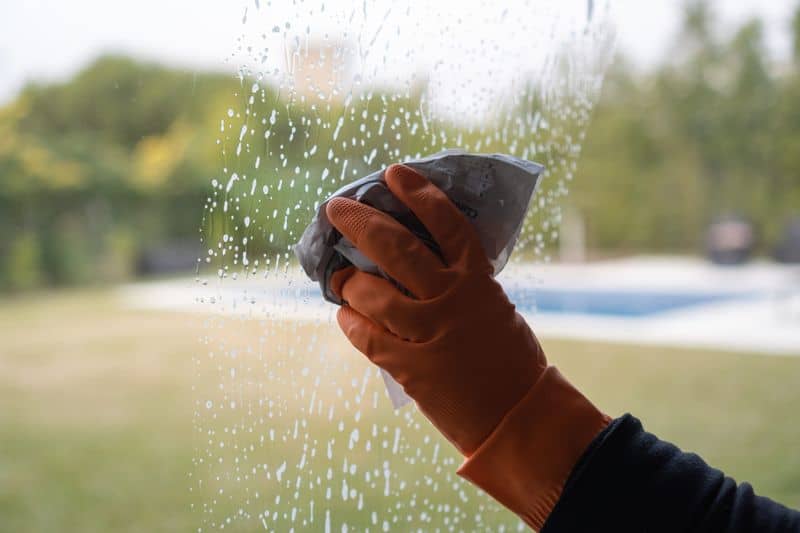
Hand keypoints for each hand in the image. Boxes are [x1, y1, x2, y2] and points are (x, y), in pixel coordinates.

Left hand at [326, 163, 546, 455]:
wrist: (518, 416)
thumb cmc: (509, 358)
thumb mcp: (493, 306)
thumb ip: (460, 283)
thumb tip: (418, 262)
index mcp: (477, 279)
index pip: (446, 222)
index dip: (418, 193)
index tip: (393, 173)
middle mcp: (451, 298)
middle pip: (396, 248)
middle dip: (360, 221)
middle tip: (336, 207)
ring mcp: (429, 333)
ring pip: (373, 294)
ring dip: (349, 282)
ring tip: (339, 277)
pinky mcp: (411, 368)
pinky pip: (367, 337)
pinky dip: (351, 323)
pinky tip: (344, 316)